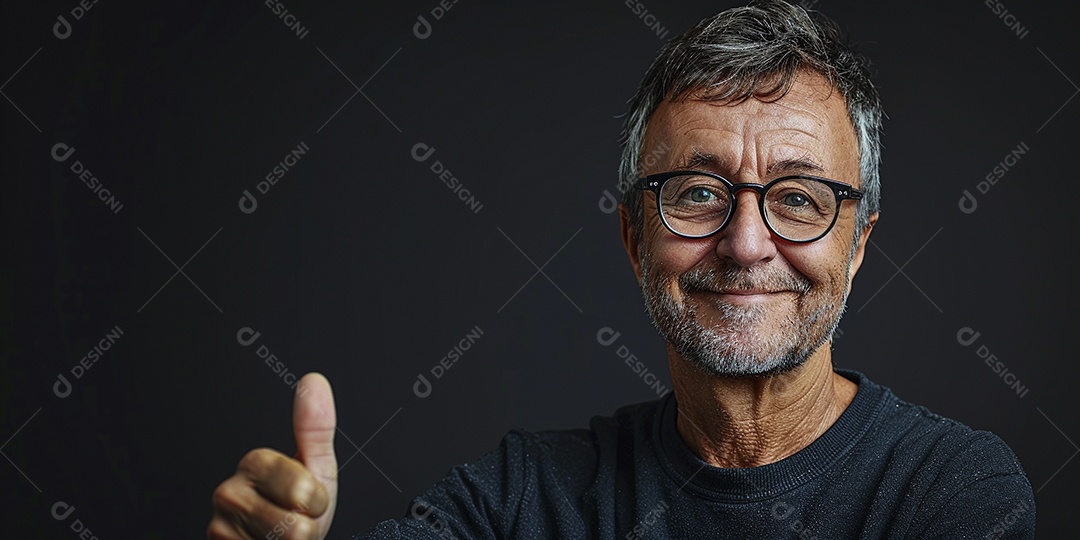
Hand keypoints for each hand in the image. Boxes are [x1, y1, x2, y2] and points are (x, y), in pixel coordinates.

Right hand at [208, 373, 337, 538]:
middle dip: (307, 529)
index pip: (302, 491)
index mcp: (255, 463)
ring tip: (280, 538)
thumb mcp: (317, 468)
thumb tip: (314, 379)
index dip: (316, 502)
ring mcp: (219, 526)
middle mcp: (228, 493)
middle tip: (296, 522)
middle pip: (292, 524)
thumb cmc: (301, 510)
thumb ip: (315, 428)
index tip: (308, 500)